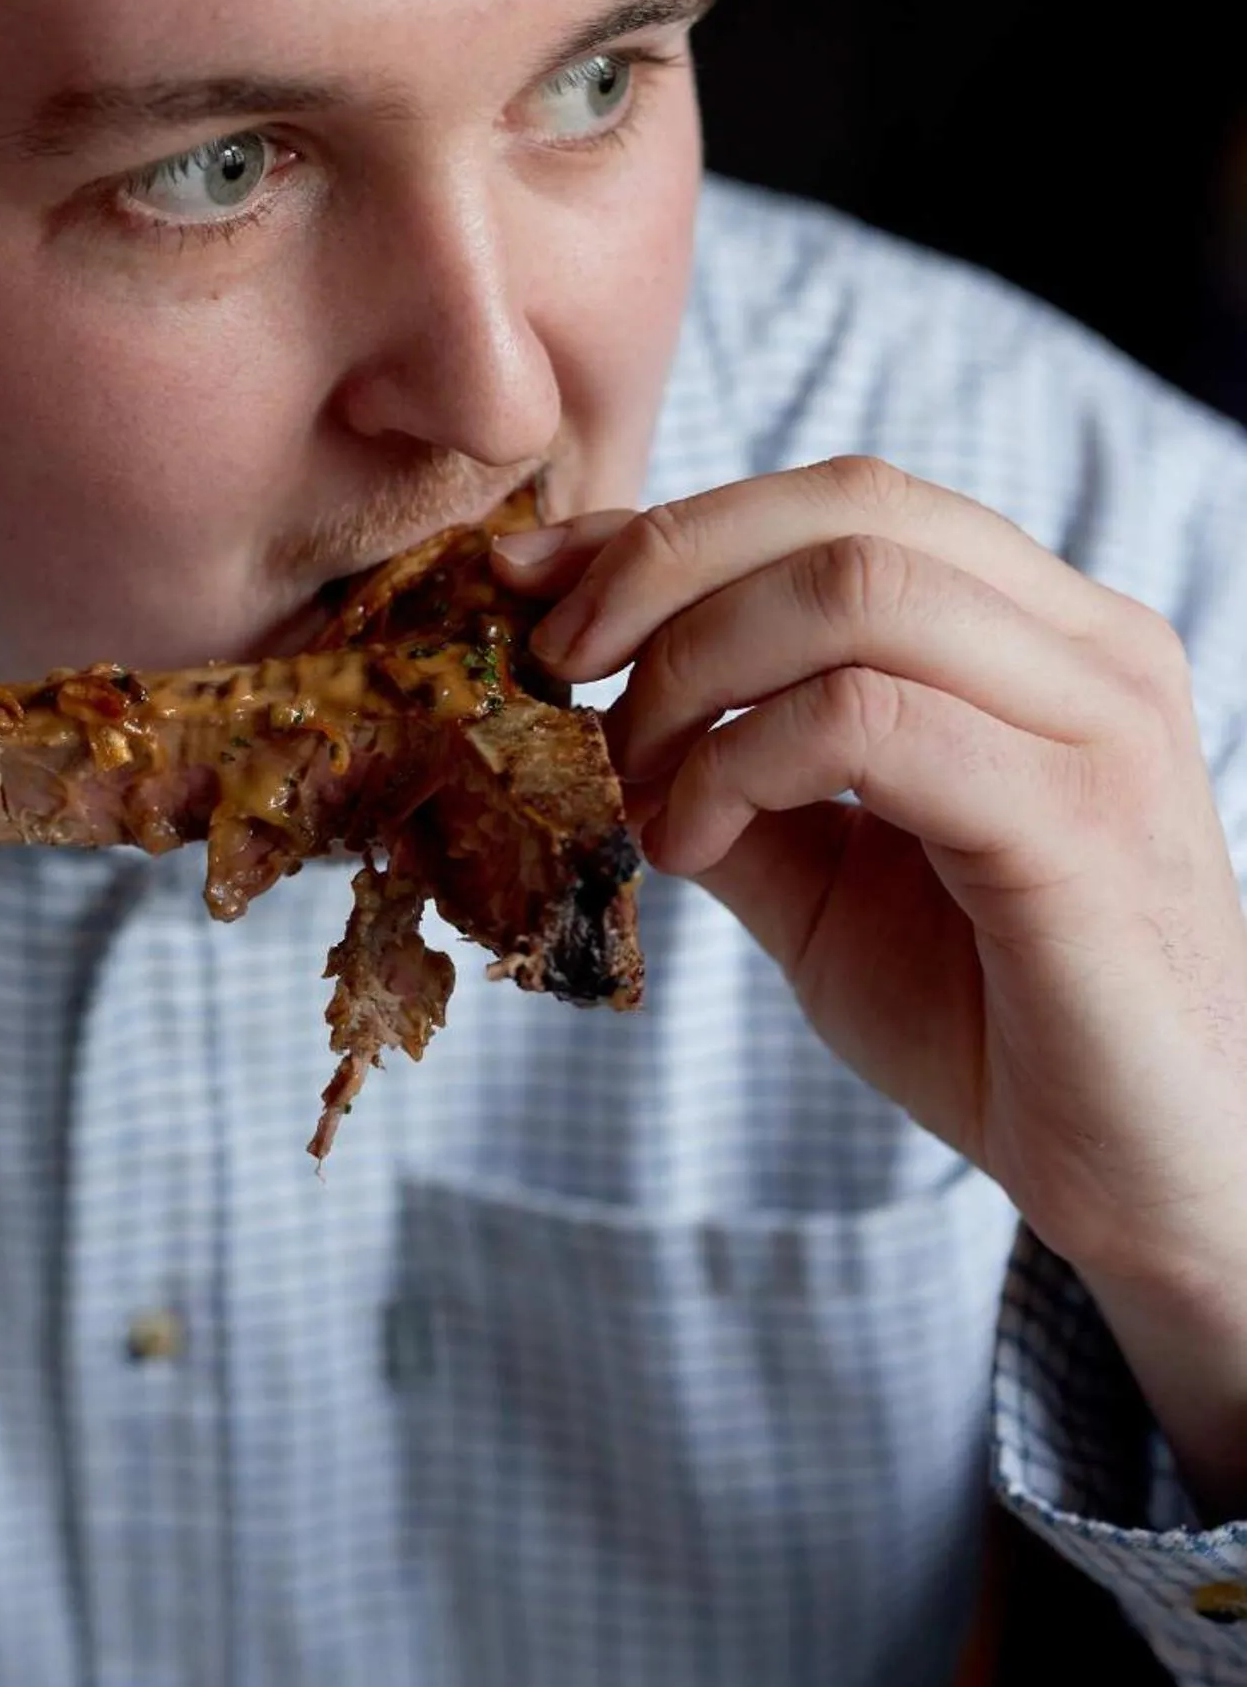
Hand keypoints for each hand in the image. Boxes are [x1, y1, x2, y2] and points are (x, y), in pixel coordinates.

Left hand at [494, 456, 1246, 1300]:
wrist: (1156, 1185)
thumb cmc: (1002, 1024)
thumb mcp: (830, 881)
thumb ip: (739, 778)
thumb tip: (598, 704)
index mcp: (1039, 630)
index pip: (842, 500)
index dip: (669, 522)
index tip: (530, 583)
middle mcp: (1086, 644)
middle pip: (844, 508)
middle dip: (661, 570)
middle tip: (561, 671)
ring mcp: (1098, 721)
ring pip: (854, 591)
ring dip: (693, 671)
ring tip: (637, 782)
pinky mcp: (1079, 821)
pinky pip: (872, 721)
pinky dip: (741, 763)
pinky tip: (693, 844)